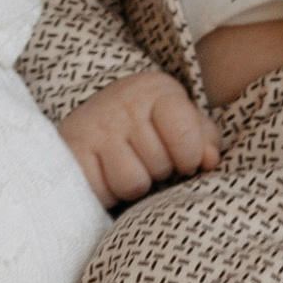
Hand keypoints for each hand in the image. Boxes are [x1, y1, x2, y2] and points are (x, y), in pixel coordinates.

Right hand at [58, 70, 220, 206]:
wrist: (89, 123)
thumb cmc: (146, 127)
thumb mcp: (180, 122)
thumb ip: (204, 140)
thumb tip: (210, 160)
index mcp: (157, 89)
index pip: (186, 137)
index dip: (188, 157)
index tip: (181, 157)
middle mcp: (124, 101)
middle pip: (160, 164)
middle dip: (156, 170)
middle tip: (142, 156)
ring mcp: (95, 124)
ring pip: (132, 182)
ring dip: (131, 185)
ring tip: (123, 166)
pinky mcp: (71, 150)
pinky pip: (102, 192)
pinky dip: (106, 193)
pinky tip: (103, 174)